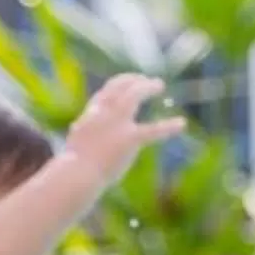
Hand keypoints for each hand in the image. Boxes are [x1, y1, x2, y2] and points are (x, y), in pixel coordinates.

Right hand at [63, 73, 187, 175]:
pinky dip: (169, 126)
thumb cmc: (73, 164)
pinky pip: (153, 130)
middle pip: (119, 86)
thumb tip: (75, 127)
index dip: (119, 85)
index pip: (106, 92)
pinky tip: (181, 123)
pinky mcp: (130, 139)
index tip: (128, 82)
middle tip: (146, 80)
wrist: (76, 174)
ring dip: (147, 87)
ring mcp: (117, 123)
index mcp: (91, 114)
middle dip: (134, 80)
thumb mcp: (73, 140)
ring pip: (134, 95)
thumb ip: (79, 130)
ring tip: (159, 84)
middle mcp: (103, 112)